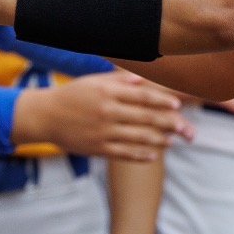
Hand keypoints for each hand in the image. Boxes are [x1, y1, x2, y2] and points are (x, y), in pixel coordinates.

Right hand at [15, 73, 189, 161]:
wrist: (45, 116)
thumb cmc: (72, 95)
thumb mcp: (93, 82)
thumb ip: (118, 81)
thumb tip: (142, 79)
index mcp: (108, 93)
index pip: (142, 96)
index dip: (162, 101)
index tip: (177, 106)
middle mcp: (107, 112)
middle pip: (145, 118)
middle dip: (170, 124)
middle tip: (188, 130)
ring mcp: (103, 132)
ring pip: (138, 138)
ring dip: (159, 140)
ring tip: (172, 141)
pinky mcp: (97, 148)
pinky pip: (124, 153)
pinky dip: (141, 154)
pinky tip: (153, 155)